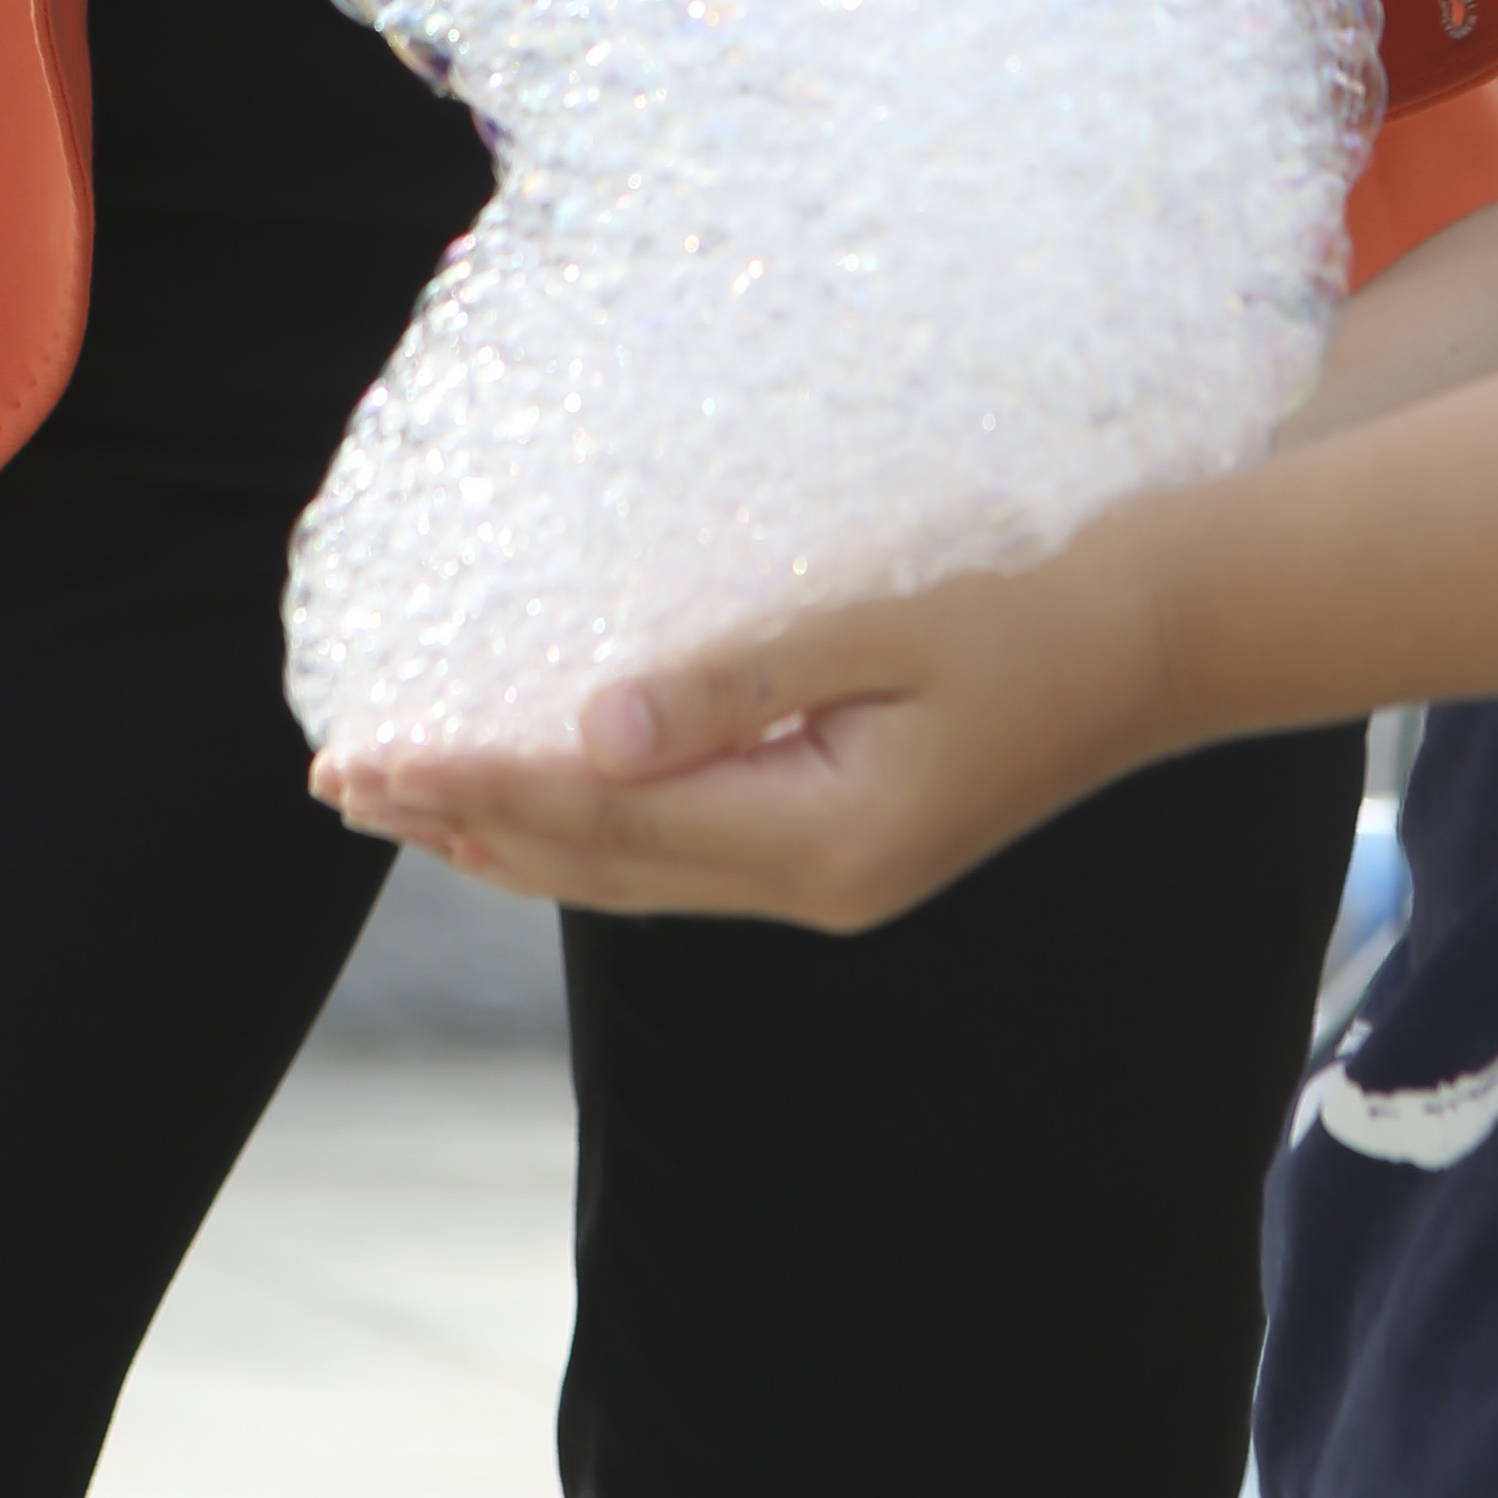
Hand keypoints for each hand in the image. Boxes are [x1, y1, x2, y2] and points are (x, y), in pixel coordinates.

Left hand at [314, 504, 1185, 929]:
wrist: (1152, 647)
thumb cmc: (1031, 610)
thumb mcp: (886, 630)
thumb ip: (738, 681)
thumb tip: (588, 730)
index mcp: (820, 842)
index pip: (601, 817)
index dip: (474, 784)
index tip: (369, 755)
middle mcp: (811, 887)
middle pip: (596, 866)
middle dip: (463, 821)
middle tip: (344, 781)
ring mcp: (827, 882)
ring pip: (630, 875)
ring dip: (512, 836)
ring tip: (408, 804)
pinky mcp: (840, 853)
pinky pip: (680, 859)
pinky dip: (590, 833)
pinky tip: (545, 806)